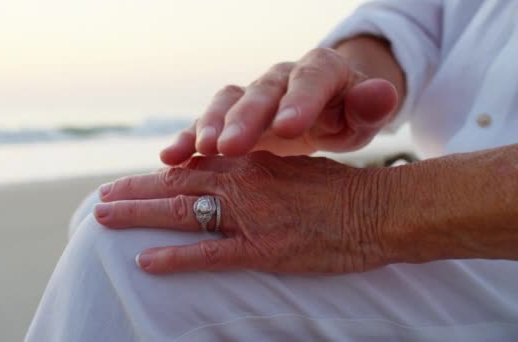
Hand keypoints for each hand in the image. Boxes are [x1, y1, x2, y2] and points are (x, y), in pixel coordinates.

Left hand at [94, 151, 393, 273]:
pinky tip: (146, 260)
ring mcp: (250, 216)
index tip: (132, 182)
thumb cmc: (341, 191)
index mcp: (251, 163)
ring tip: (104, 219)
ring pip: (182, 211)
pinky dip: (175, 257)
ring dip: (139, 215)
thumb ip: (259, 172)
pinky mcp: (263, 248)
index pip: (193, 167)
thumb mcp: (295, 169)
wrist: (378, 209)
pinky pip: (209, 253)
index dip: (158, 176)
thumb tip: (232, 178)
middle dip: (134, 192)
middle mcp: (243, 183)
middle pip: (176, 185)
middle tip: (100, 200)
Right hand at [160, 46, 398, 165]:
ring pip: (226, 102)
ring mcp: (252, 96)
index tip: (289, 128)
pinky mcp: (232, 116)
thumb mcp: (366, 112)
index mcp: (320, 72)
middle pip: (260, 92)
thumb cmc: (348, 113)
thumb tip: (382, 93)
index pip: (310, 80)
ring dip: (209, 125)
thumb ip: (371, 105)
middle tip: (230, 145)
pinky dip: (189, 139)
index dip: (298, 102)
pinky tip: (172, 157)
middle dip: (244, 118)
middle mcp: (280, 79)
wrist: (326, 107)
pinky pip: (207, 123)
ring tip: (197, 150)